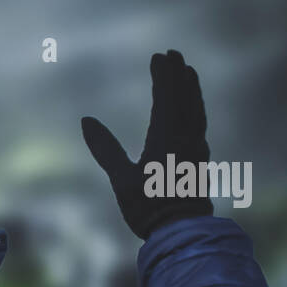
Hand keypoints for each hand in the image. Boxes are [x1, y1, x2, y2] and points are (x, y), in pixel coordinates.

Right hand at [81, 49, 212, 240]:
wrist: (180, 232)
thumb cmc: (148, 208)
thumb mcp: (121, 179)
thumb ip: (105, 148)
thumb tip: (86, 121)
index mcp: (167, 139)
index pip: (166, 98)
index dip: (163, 75)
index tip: (158, 56)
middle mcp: (186, 139)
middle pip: (185, 98)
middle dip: (179, 75)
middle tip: (174, 55)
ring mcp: (196, 149)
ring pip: (196, 110)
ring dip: (191, 89)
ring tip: (188, 73)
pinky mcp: (199, 160)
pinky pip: (199, 124)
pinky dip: (196, 108)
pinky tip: (193, 110)